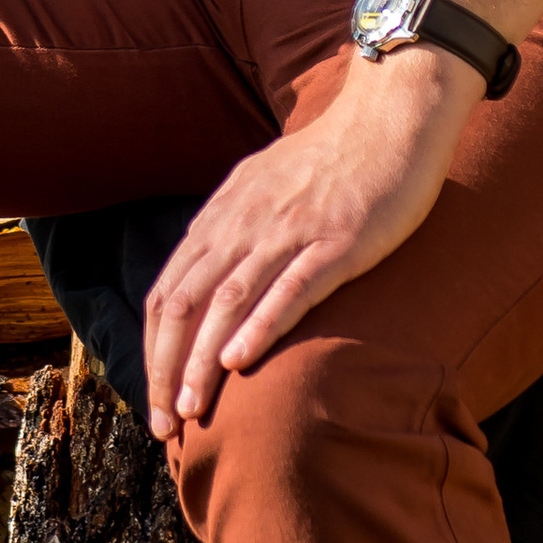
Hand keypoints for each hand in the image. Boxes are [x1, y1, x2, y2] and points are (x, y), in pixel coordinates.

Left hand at [142, 47, 477, 443]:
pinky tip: (241, 361)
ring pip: (228, 302)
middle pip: (185, 303)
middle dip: (166, 368)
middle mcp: (243, 224)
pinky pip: (290, 289)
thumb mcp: (261, 188)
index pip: (168, 291)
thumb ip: (230, 230)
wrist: (389, 119)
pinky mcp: (338, 241)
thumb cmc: (331, 159)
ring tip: (193, 409)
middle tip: (166, 423)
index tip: (155, 398)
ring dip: (202, 361)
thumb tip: (203, 276)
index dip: (154, 350)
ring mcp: (289, 232)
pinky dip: (259, 326)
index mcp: (222, 216)